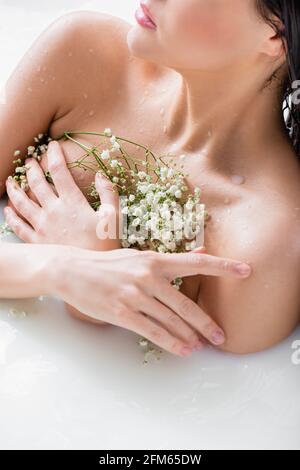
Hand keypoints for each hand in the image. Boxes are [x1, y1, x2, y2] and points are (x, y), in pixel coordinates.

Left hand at [4, 140, 119, 250]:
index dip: (54, 155)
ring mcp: (42, 227)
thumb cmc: (105, 244)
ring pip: (22, 202)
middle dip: (31, 169)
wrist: (90, 271)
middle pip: (36, 184)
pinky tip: (8, 209)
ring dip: (14, 188)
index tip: (52, 146)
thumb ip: (108, 193)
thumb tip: (100, 174)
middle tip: (28, 161)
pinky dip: (11, 216)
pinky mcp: (37, 241)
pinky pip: (19, 226)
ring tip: (10, 180)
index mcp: (72, 202)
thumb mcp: (114, 217)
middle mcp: (53, 211)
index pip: (59, 171)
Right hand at [50, 245, 251, 356]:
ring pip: (171, 321)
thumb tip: (200, 252)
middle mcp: (148, 276)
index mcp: (154, 260)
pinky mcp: (121, 312)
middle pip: (186, 304)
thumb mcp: (139, 255)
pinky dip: (170, 343)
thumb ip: (170, 259)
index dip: (224, 266)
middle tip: (221, 336)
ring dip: (189, 336)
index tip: (246, 270)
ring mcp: (134, 295)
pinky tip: (183, 350)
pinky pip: (152, 331)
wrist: (72, 270)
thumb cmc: (108, 263)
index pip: (196, 262)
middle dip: (206, 322)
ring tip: (202, 346)